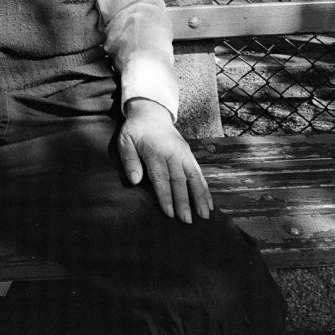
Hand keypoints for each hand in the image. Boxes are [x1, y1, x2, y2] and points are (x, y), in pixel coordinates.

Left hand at [117, 98, 213, 223]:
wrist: (151, 113)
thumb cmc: (135, 131)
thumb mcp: (125, 141)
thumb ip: (129, 160)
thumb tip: (134, 181)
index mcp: (155, 152)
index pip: (161, 178)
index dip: (166, 196)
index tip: (170, 213)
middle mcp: (172, 154)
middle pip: (179, 181)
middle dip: (184, 202)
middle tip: (187, 221)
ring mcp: (183, 154)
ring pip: (194, 178)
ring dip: (200, 197)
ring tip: (204, 216)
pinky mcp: (190, 155)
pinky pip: (199, 173)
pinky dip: (205, 189)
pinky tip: (209, 203)